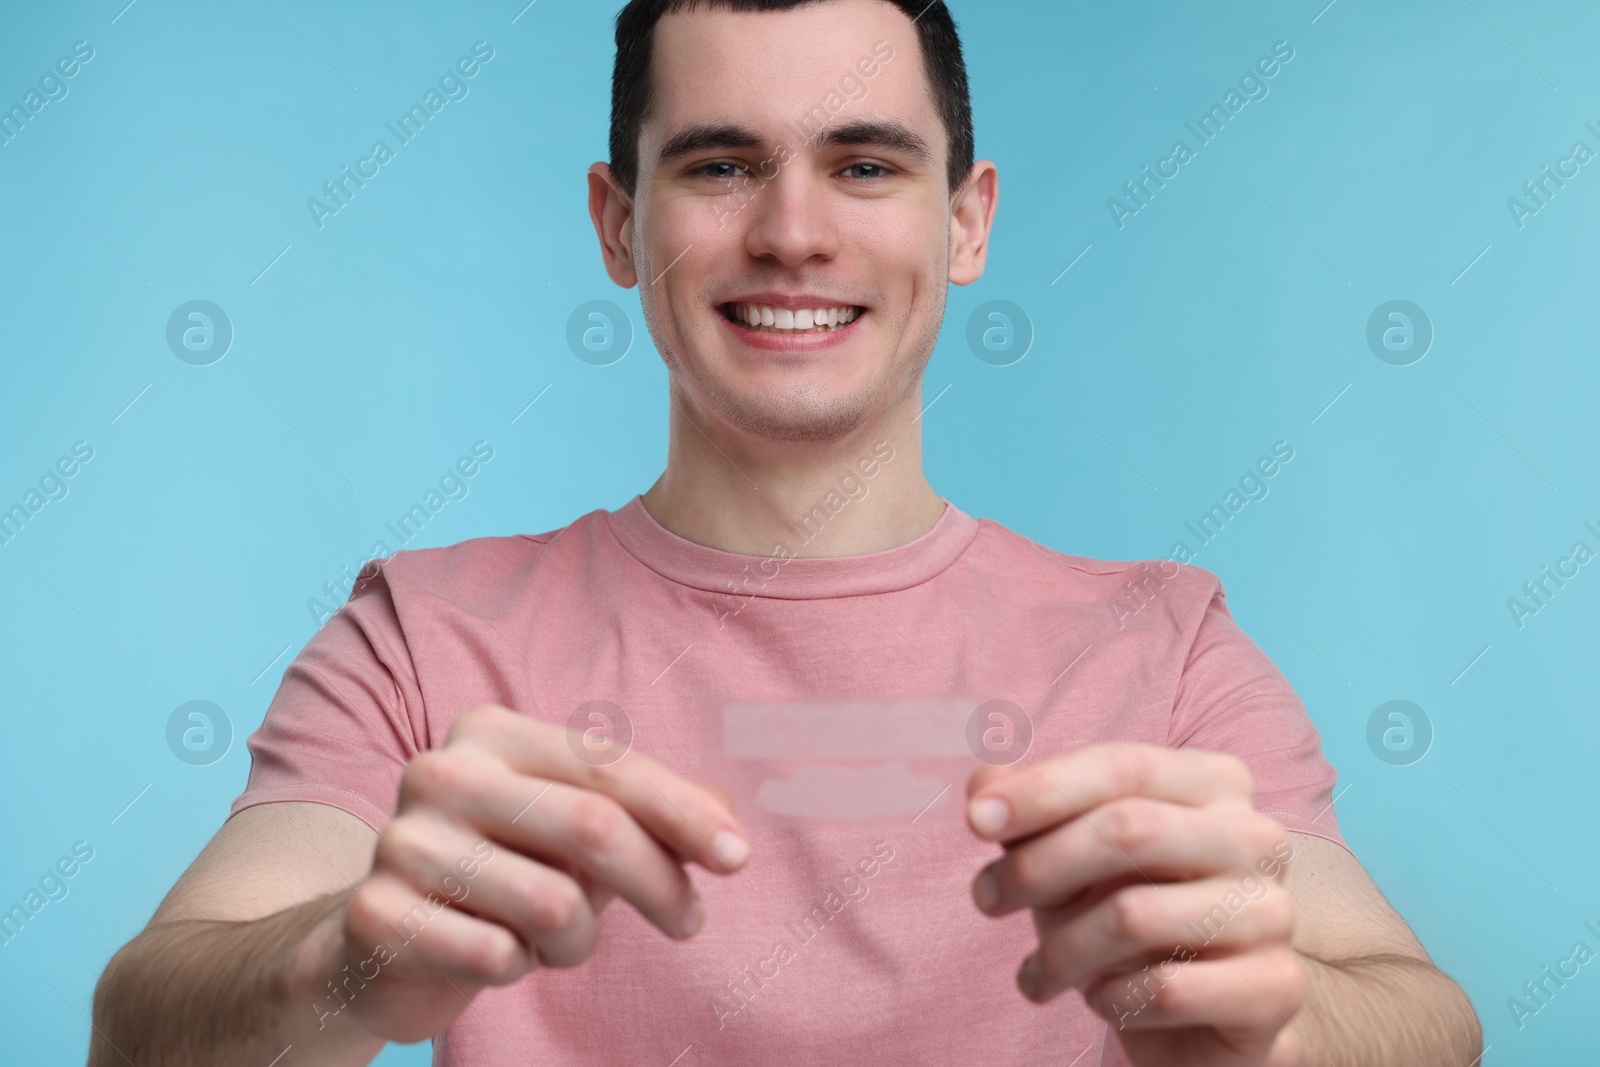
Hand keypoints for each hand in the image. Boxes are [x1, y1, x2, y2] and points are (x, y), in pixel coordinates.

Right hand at [332, 704, 750, 1042]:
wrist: (378, 937)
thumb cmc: (502, 873)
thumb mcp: (577, 833)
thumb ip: (650, 816)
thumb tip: (727, 818)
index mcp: (491, 733)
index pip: (609, 767)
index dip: (682, 812)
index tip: (737, 858)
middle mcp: (441, 772)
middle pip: (593, 829)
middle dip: (659, 884)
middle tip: (689, 924)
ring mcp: (400, 841)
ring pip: (553, 905)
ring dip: (576, 940)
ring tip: (551, 938)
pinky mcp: (376, 913)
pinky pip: (495, 956)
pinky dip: (516, 968)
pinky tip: (492, 954)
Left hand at [965, 743, 1304, 1066]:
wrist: (1208, 1015)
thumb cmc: (1129, 913)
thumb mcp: (1069, 856)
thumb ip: (1030, 811)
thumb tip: (983, 785)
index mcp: (1214, 784)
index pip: (1121, 766)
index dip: (1042, 789)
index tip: (975, 819)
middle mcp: (1255, 837)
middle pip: (1126, 829)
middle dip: (1038, 866)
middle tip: (986, 899)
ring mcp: (1274, 911)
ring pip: (1135, 915)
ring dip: (1063, 949)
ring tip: (1042, 969)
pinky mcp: (1277, 988)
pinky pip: (1167, 989)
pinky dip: (1112, 997)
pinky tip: (1101, 999)